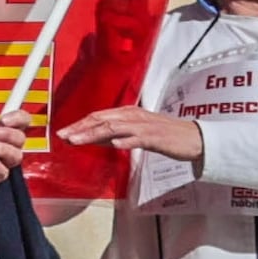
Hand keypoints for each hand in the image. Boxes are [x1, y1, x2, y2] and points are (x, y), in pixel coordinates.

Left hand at [58, 106, 202, 168]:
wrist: (195, 139)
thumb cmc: (166, 136)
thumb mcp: (137, 132)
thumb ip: (116, 134)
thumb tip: (94, 138)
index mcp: (129, 113)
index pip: (98, 116)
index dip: (79, 124)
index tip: (63, 132)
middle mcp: (134, 116)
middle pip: (102, 119)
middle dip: (80, 128)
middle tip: (62, 136)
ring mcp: (145, 126)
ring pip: (114, 127)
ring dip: (94, 134)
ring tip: (77, 141)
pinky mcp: (156, 137)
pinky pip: (138, 138)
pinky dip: (125, 141)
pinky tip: (114, 145)